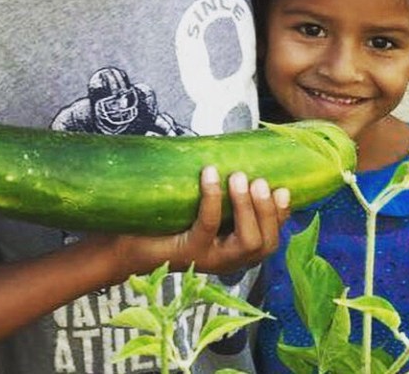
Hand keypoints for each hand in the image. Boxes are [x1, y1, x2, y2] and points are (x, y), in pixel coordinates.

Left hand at [108, 166, 289, 277]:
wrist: (125, 243)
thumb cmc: (164, 219)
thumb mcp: (197, 204)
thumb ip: (217, 188)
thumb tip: (230, 148)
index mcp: (235, 249)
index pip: (271, 240)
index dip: (282, 217)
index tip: (284, 190)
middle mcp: (227, 260)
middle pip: (265, 245)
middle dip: (268, 212)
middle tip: (259, 181)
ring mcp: (209, 259)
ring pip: (246, 242)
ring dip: (248, 208)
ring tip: (239, 178)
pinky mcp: (188, 252)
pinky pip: (208, 225)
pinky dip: (212, 197)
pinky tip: (210, 174)